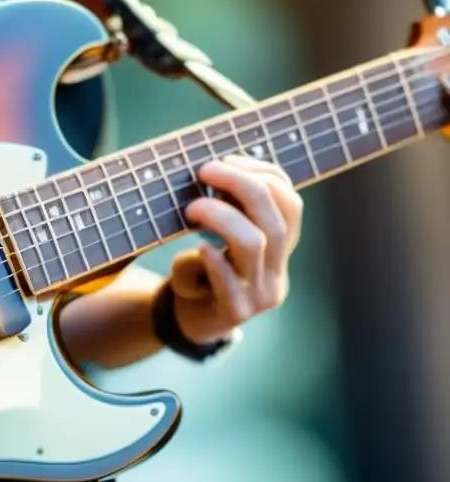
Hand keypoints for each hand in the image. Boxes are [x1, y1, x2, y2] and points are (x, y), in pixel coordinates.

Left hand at [169, 154, 303, 343]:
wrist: (190, 321)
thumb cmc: (203, 271)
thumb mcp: (221, 237)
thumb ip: (229, 210)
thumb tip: (218, 168)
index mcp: (282, 248)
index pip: (291, 203)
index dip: (263, 175)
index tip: (226, 159)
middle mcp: (278, 271)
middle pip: (277, 220)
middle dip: (241, 186)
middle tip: (204, 170)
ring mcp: (260, 295)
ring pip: (254, 244)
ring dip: (221, 217)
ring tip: (192, 208)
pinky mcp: (235, 313)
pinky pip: (229, 282)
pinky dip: (215, 260)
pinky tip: (200, 246)